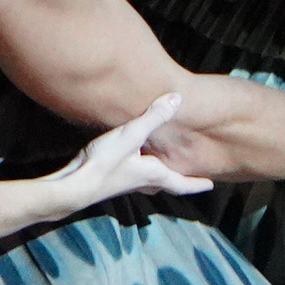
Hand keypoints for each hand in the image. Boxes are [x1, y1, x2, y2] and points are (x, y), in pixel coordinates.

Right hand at [47, 94, 217, 218]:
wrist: (74, 186)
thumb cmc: (105, 163)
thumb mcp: (131, 135)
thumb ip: (154, 117)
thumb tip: (177, 99)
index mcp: (154, 175)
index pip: (182, 183)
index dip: (197, 183)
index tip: (210, 185)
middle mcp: (142, 182)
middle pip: (165, 183)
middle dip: (178, 180)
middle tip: (190, 178)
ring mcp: (125, 183)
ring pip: (149, 180)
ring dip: (158, 174)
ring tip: (164, 165)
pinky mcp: (110, 179)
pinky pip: (133, 174)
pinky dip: (140, 168)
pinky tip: (131, 158)